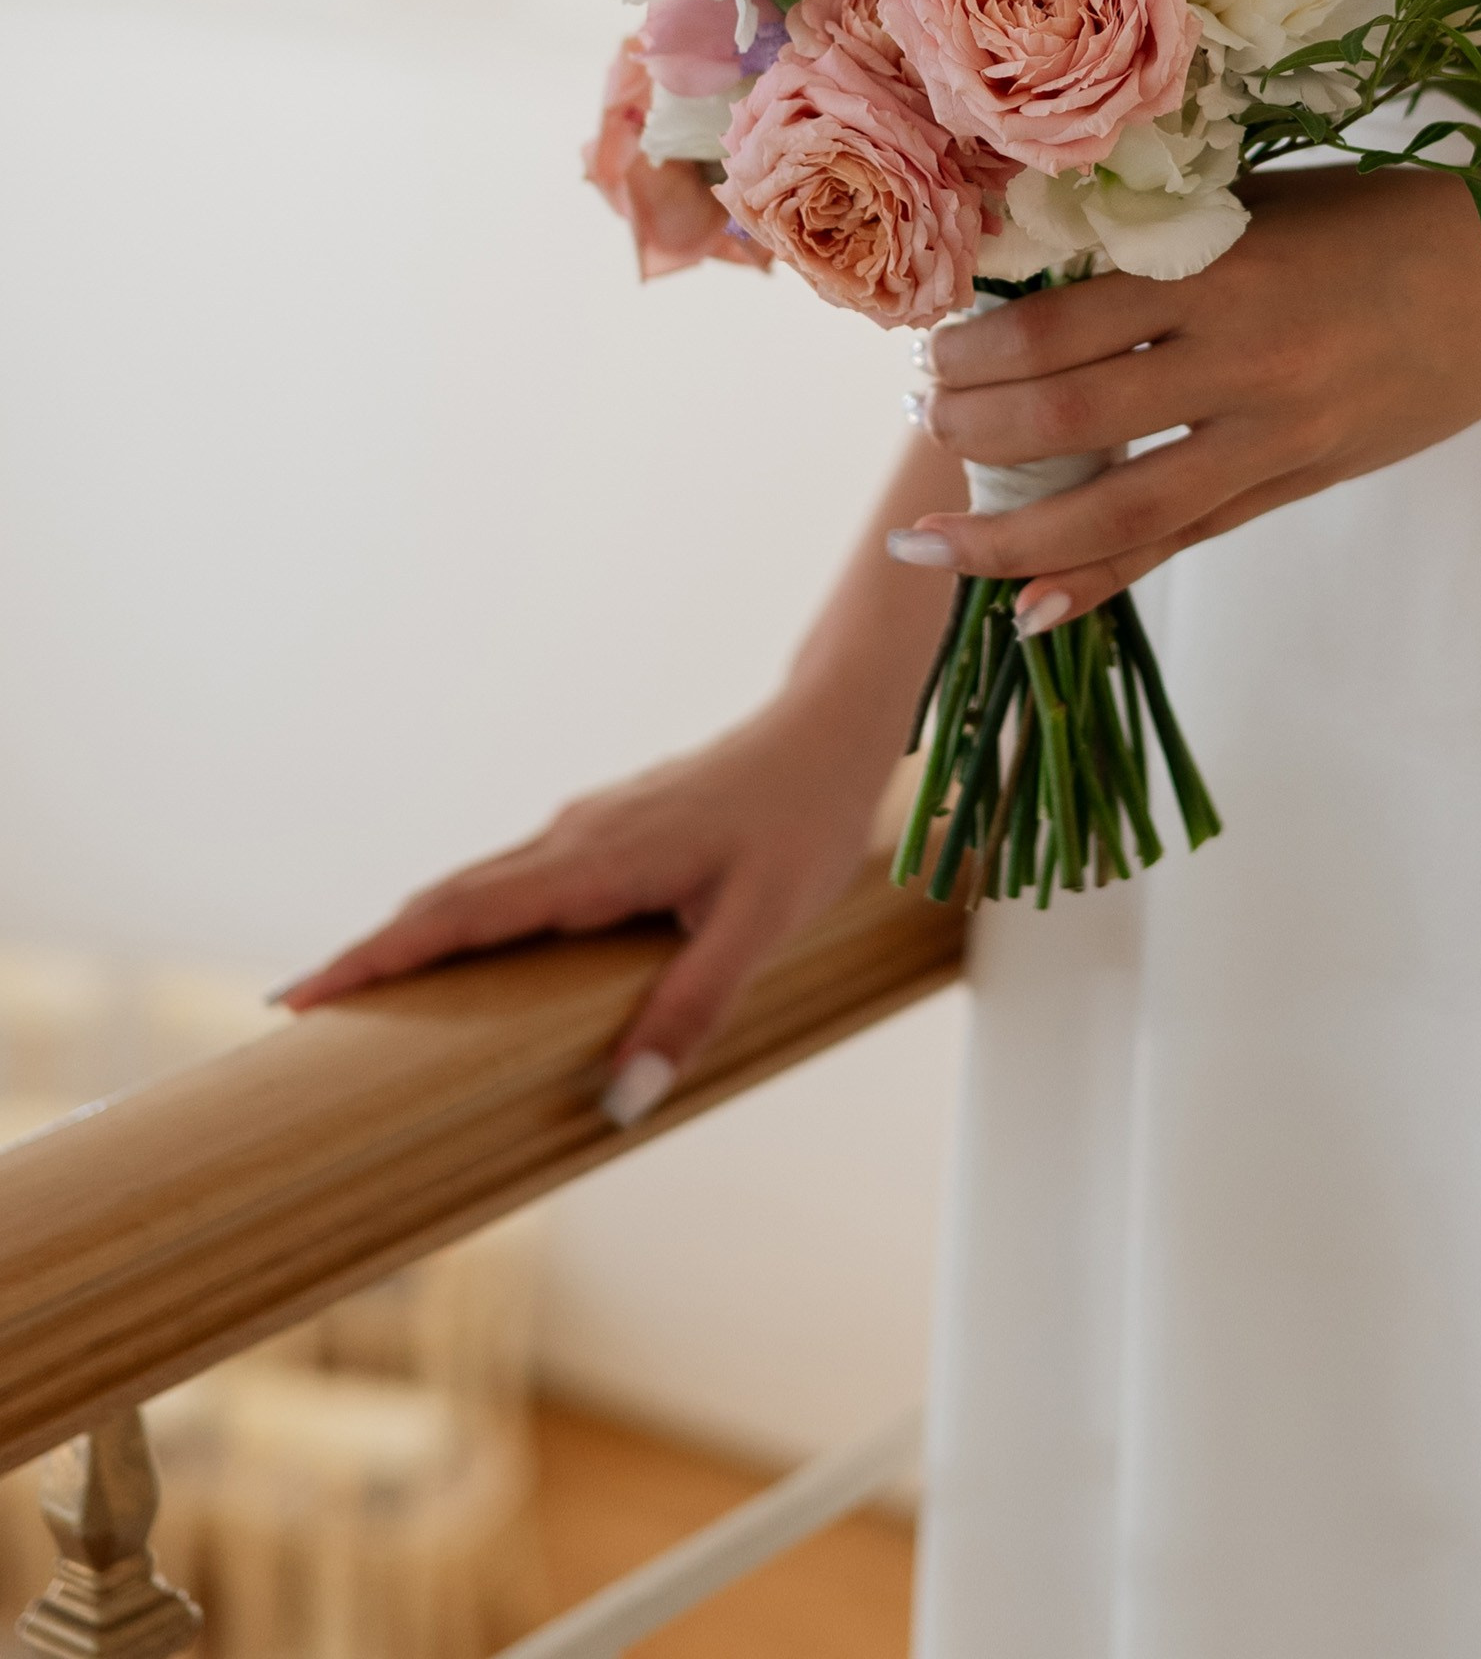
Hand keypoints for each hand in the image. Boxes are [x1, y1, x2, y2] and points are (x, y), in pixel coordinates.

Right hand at [276, 683, 890, 1109]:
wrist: (830, 731)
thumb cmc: (803, 823)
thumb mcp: (761, 927)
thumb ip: (691, 1010)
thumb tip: (620, 1101)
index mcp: (596, 860)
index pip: (461, 913)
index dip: (379, 955)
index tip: (304, 995)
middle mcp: (573, 837)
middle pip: (448, 899)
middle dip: (371, 956)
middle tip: (298, 1015)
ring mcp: (586, 829)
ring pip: (478, 887)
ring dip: (414, 936)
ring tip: (359, 999)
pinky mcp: (605, 831)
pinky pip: (514, 881)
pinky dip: (464, 919)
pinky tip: (464, 958)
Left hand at [906, 158, 1480, 625]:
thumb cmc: (1386, 217)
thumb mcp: (1263, 201)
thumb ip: (1160, 242)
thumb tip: (1027, 276)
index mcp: (1225, 264)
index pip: (1060, 319)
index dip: (976, 346)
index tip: (926, 349)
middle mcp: (1245, 357)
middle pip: (1072, 412)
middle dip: (972, 429)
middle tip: (917, 422)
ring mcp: (1276, 435)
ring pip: (1118, 503)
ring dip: (1010, 534)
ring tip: (928, 544)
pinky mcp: (1300, 484)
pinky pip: (1183, 541)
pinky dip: (1102, 578)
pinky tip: (1033, 610)